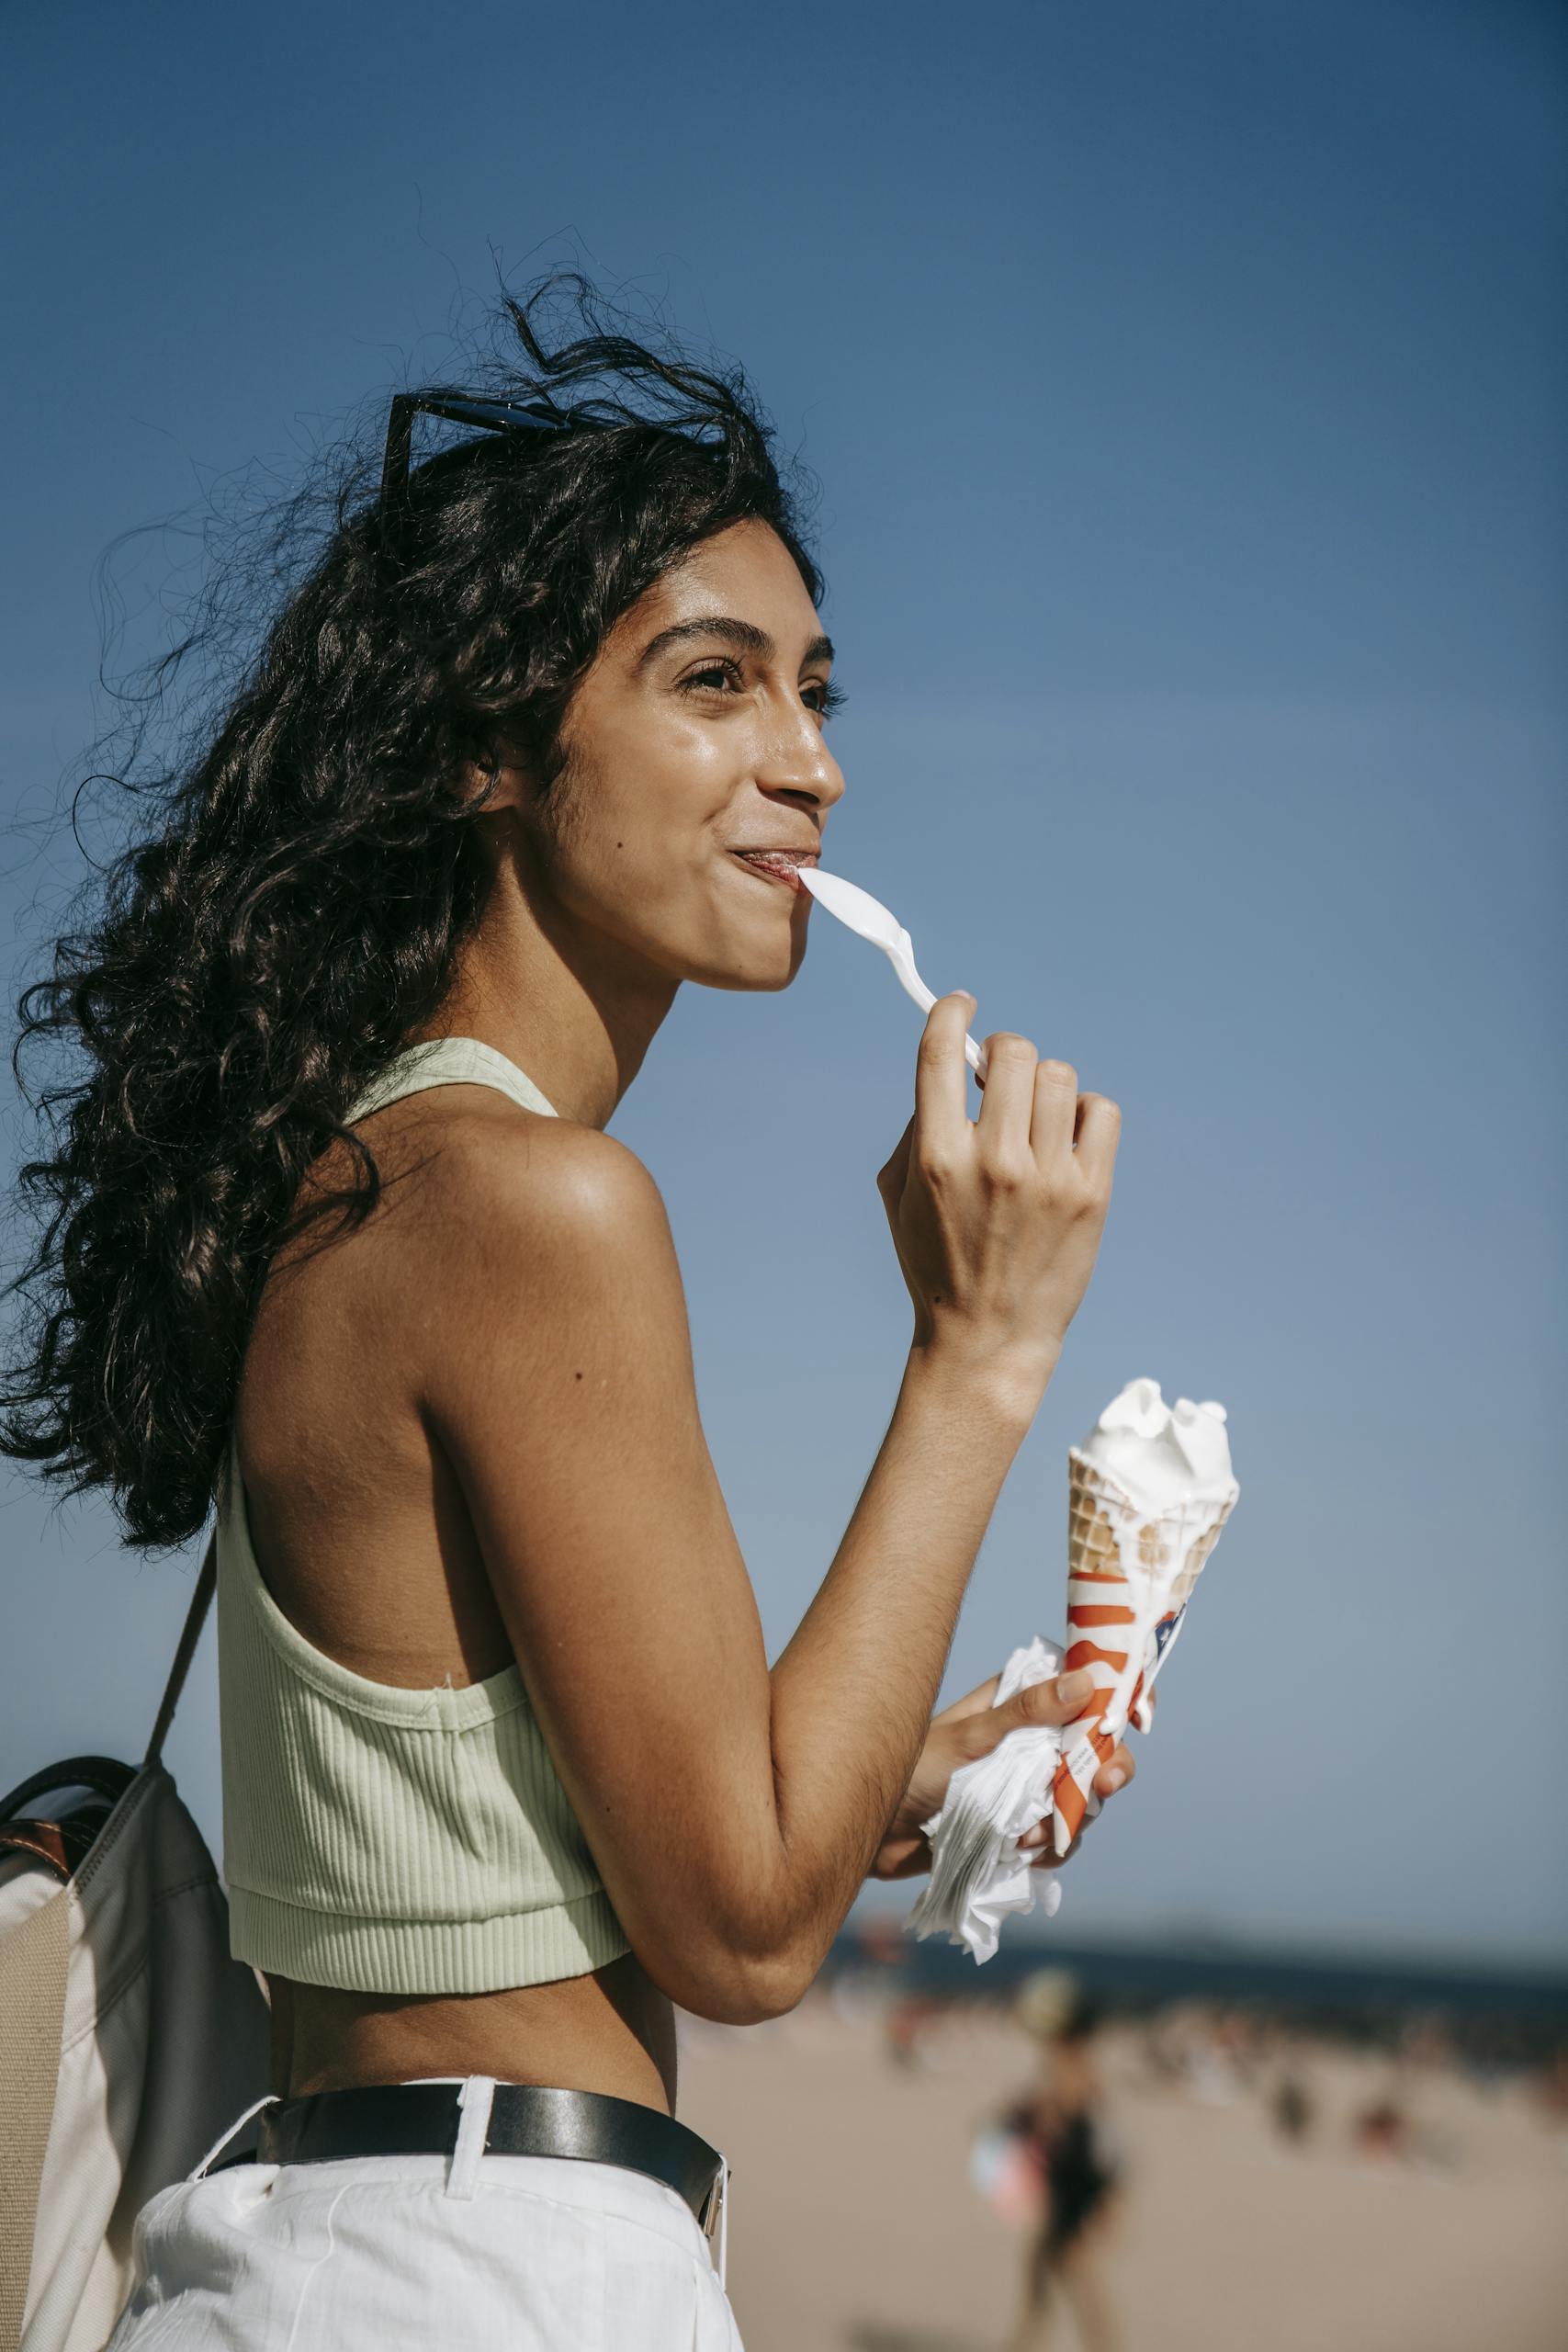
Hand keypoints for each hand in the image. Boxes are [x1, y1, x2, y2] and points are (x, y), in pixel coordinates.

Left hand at [869, 1666, 1135, 1880]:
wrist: (873, 1831)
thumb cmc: (911, 1770)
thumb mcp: (969, 1738)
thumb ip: (1024, 1713)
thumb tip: (1085, 1681)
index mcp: (1018, 1702)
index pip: (1082, 1687)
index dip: (1117, 1697)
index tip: (1138, 1717)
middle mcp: (1029, 1740)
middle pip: (1095, 1750)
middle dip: (1106, 1770)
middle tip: (1105, 1786)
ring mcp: (1026, 1784)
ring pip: (1081, 1799)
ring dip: (1068, 1820)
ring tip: (1027, 1834)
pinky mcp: (1019, 1824)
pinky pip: (1059, 1837)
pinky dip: (1049, 1847)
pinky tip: (1020, 1851)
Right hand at [876, 999, 1119, 1407]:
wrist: (988, 1338)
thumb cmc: (936, 1263)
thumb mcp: (898, 1196)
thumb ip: (917, 1128)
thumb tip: (955, 1069)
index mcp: (936, 1158)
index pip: (941, 1053)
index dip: (952, 1012)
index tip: (961, 1004)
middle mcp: (993, 1161)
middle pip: (1013, 1052)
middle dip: (1004, 1054)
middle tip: (1000, 1081)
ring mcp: (1048, 1177)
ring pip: (1058, 1075)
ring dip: (1043, 1085)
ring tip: (1034, 1118)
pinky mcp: (1092, 1193)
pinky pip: (1101, 1111)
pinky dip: (1084, 1113)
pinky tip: (1067, 1138)